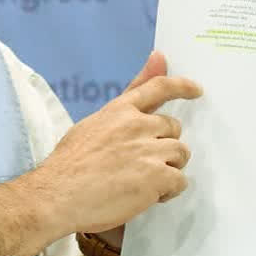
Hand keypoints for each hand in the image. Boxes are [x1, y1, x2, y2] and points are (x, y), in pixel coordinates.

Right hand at [38, 51, 201, 234]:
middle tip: (144, 165)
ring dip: (168, 169)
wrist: (58, 195)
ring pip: (180, 154)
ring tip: (144, 183)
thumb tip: (155, 58)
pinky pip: (179, 181)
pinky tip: (146, 197)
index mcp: (118, 111)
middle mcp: (137, 125)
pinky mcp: (157, 176)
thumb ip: (124, 103)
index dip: (181, 87)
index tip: (196, 90)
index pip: (158, 87)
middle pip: (173, 128)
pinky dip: (167, 191)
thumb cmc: (69, 164)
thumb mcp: (91, 125)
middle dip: (165, 146)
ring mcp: (149, 150)